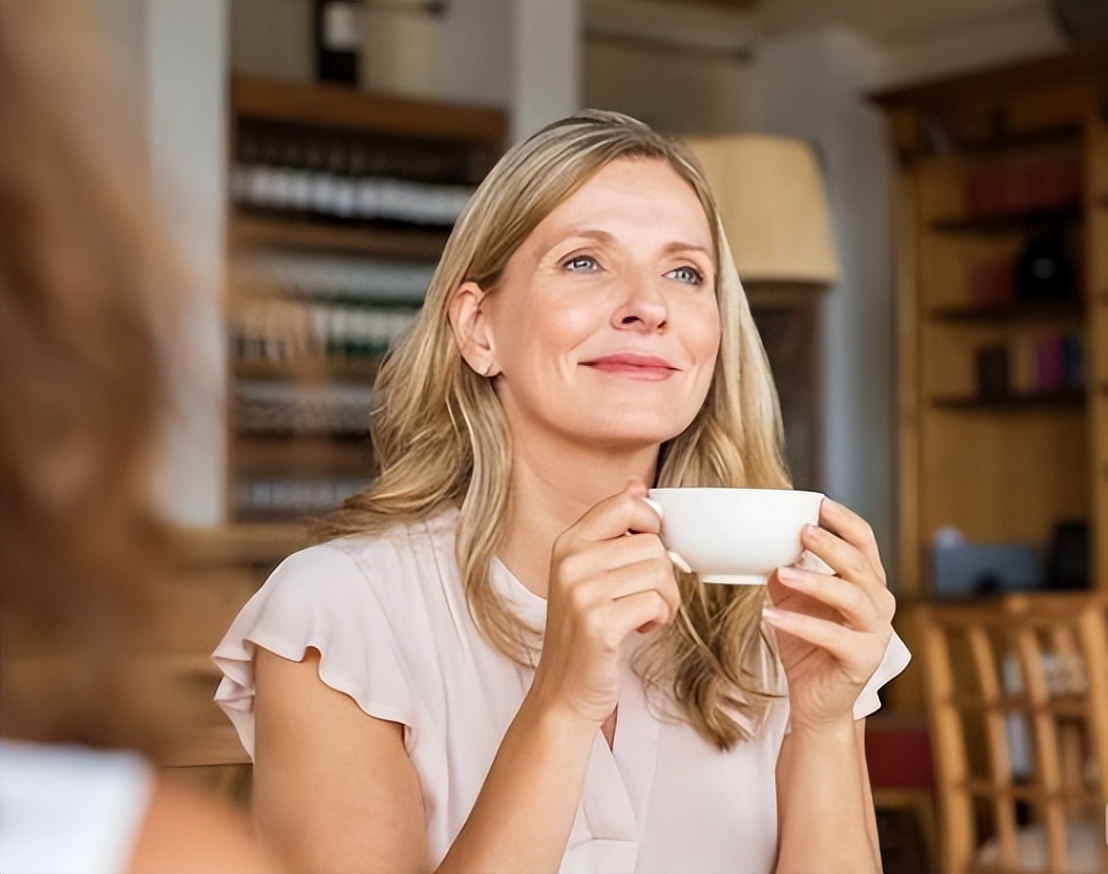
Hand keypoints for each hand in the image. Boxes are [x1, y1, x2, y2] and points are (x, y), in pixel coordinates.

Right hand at [529, 480, 680, 726]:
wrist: (563, 692)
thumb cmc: (583, 633)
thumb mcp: (589, 574)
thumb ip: (612, 530)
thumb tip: (638, 485)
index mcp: (568, 543)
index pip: (625, 504)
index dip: (651, 524)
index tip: (647, 553)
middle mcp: (571, 561)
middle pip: (651, 543)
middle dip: (662, 575)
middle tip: (645, 599)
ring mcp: (582, 591)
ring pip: (659, 571)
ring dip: (665, 600)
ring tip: (643, 615)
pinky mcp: (598, 622)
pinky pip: (656, 601)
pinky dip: (659, 618)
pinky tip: (640, 630)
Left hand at [762, 499, 894, 731]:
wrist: (816, 701)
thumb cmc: (807, 645)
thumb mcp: (792, 600)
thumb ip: (785, 570)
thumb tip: (761, 541)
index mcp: (866, 583)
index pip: (865, 542)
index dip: (845, 521)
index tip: (819, 503)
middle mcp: (879, 605)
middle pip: (862, 566)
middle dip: (832, 545)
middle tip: (803, 530)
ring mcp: (875, 634)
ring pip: (852, 597)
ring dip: (816, 581)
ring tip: (781, 572)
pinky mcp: (862, 660)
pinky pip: (832, 637)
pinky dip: (800, 624)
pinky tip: (771, 616)